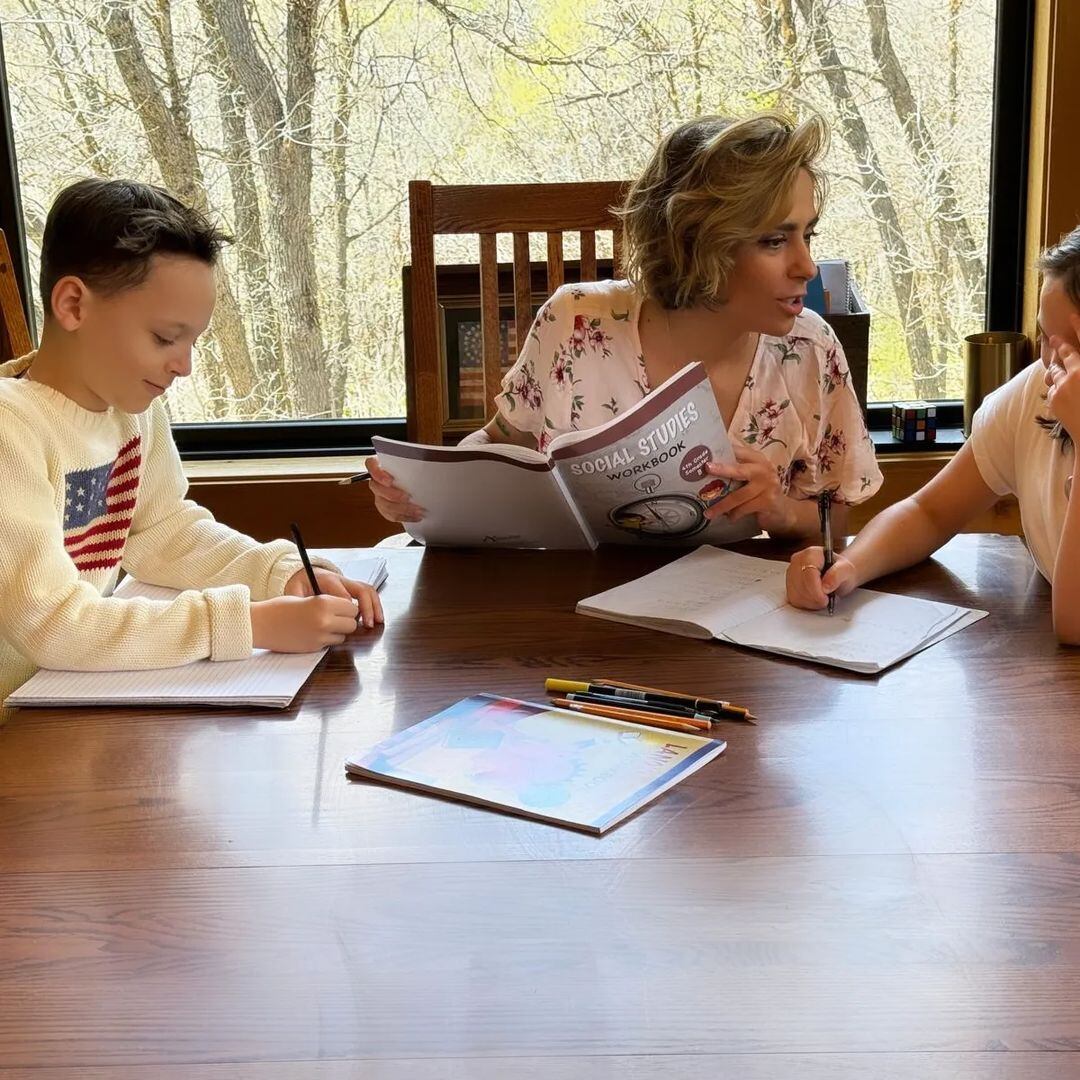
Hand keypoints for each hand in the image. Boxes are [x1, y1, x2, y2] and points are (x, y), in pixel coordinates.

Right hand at [250, 594, 367, 651]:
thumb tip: (350, 611)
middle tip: (335, 617)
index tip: (341, 608)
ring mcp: (320, 636)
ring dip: (338, 631)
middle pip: (352, 623)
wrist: (260, 624)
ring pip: (344, 636)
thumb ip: (329, 604)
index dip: (347, 608)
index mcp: (324, 603)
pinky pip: (331, 643)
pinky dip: (326, 639)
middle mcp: (325, 620)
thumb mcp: (308, 598)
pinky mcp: (314, 647)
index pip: (352, 608)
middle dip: (346, 621)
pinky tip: (313, 633)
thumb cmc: (281, 608)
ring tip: (322, 625)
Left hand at [284, 567, 383, 628]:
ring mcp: (349, 583)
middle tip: (368, 624)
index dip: (348, 607)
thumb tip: (311, 614)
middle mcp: (341, 580)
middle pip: (361, 589)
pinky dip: (375, 605)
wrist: (303, 574)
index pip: (342, 593)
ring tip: (378, 621)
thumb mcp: (294, 593)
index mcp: (326, 579)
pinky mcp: (353, 588)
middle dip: (367, 607)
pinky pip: (368, 594)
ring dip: (375, 606)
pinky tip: (376, 618)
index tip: (348, 621)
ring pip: (368, 590)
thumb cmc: (299, 586)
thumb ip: (302, 602)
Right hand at [366, 455, 424, 523]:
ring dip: (403, 509)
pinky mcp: (384, 508)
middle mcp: (376, 482)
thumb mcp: (408, 463)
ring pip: (385, 505)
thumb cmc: (408, 470)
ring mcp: (379, 496)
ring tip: (418, 510)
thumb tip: (422, 465)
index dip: (378, 474)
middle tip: (408, 497)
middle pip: (378, 489)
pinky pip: (391, 515)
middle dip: (394, 495)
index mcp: (379, 466)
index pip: (371, 465)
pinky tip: (415, 516)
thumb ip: (410, 463)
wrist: (409, 483)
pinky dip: (405, 517)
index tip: (390, 481)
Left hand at [702, 443, 792, 533]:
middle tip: (707, 468)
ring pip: (739, 495)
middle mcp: (764, 469)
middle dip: (722, 469)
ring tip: (709, 513)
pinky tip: (729, 517)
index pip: (739, 451)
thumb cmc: (760, 491)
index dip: (724, 451)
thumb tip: (707, 469)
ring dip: (722, 506)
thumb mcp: (751, 476)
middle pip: (740, 469)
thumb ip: (736, 470)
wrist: (783, 510)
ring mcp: (768, 485)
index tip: (707, 453)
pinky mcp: (768, 501)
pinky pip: (745, 508)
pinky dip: (735, 514)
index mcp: (757, 459)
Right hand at [786, 546, 857, 609]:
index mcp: (812, 553)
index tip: (825, 599)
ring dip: (810, 602)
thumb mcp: (846, 570)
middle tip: (826, 600)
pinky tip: (814, 601)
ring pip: (795, 593)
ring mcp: (791, 573)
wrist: (838, 574)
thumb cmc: (841, 571)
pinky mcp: (789, 585)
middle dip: (814, 597)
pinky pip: (793, 599)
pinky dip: (805, 604)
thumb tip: (825, 586)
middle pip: (800, 584)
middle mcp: (798, 561)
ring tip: (822, 600)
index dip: (815, 589)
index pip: (808, 573)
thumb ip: (837, 575)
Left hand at [1045, 324, 1079, 439]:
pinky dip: (1057, 388)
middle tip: (1054, 338)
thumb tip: (1074, 364)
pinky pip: (1054, 389)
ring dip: (1057, 370)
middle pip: (1064, 357)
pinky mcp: (1054, 399)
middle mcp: (1075, 375)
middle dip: (1059, 347)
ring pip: (1055, 373)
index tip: (1071, 315)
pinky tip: (1063, 392)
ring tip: (1057, 366)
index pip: (1078, 344)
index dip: (1077, 327)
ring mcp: (1062, 387)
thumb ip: (1079, 370)